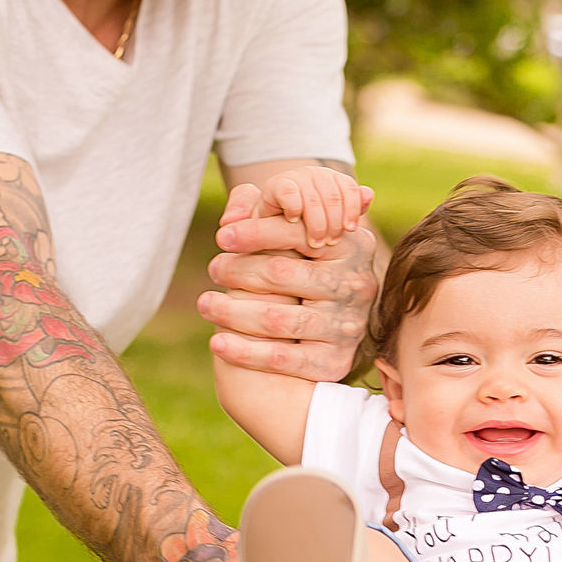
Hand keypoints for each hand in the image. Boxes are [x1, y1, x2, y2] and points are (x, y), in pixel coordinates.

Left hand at [202, 181, 378, 382]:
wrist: (330, 334)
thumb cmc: (304, 273)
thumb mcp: (297, 237)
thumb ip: (266, 209)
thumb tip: (242, 198)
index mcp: (351, 246)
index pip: (298, 232)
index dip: (255, 232)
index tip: (222, 236)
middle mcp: (355, 285)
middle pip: (282, 274)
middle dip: (238, 270)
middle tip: (213, 268)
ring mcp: (347, 326)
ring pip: (277, 318)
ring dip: (232, 311)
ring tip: (205, 303)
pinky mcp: (335, 362)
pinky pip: (284, 358)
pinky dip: (246, 352)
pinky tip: (217, 343)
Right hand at [255, 166, 373, 250]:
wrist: (273, 233)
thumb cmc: (307, 231)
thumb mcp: (333, 222)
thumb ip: (352, 209)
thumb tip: (369, 194)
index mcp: (331, 179)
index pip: (348, 187)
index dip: (352, 208)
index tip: (350, 230)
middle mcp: (314, 173)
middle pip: (332, 195)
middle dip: (334, 222)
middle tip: (331, 243)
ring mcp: (295, 177)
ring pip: (313, 198)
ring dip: (316, 224)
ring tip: (316, 243)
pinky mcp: (276, 185)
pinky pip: (290, 194)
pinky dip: (294, 209)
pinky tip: (295, 223)